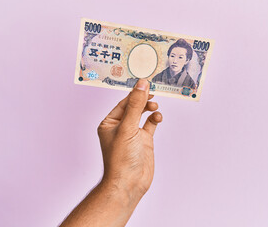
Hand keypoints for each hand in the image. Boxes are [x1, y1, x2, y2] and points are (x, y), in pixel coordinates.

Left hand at [98, 79, 162, 197]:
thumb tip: (141, 85)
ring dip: (149, 108)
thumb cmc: (121, 158)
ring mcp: (133, 133)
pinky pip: (150, 124)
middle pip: (133, 106)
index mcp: (109, 123)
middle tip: (154, 91)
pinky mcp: (144, 140)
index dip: (135, 92)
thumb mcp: (128, 127)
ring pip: (142, 114)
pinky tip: (157, 117)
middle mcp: (120, 127)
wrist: (129, 183)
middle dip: (143, 99)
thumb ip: (136, 105)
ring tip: (154, 106)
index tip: (146, 83)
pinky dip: (155, 119)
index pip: (123, 102)